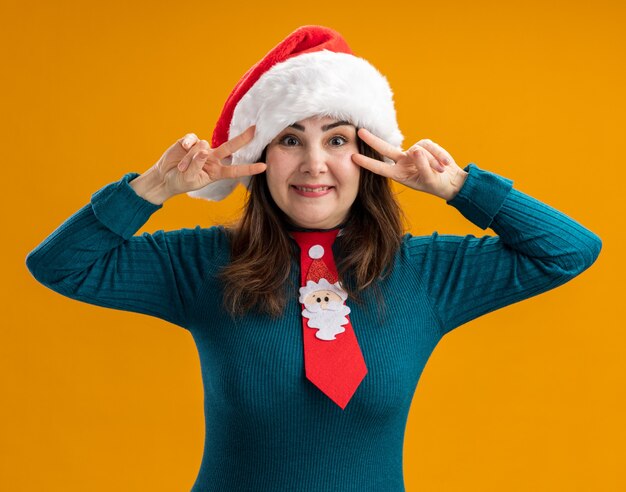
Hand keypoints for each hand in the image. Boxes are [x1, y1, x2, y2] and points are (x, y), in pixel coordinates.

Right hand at [131, 126, 266, 203]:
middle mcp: (212, 159)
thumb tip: (203, 151)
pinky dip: (187, 145)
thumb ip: (197, 166)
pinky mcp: (190, 141)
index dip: (249, 168)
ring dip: (190, 159)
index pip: (236, 170)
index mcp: (217, 172)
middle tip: (255, 130)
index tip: (264, 167)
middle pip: (230, 147)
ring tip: (182, 168)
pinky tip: (182, 149)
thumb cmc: (180, 181)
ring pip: (202, 147)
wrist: (164, 177)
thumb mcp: (190, 179)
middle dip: (243, 138)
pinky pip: (192, 139)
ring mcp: (202, 149)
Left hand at [352, 129, 467, 200]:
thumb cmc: (437, 184)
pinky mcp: (425, 146)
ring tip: (440, 170)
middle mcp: (403, 162)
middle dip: (372, 140)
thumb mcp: (429, 180)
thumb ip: (423, 166)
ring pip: (418, 150)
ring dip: (432, 161)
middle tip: (360, 131)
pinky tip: (444, 164)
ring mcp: (413, 153)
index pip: (380, 168)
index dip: (367, 163)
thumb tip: (417, 150)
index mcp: (399, 174)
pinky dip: (438, 155)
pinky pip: (429, 146)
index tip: (353, 157)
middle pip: (385, 149)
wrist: (450, 181)